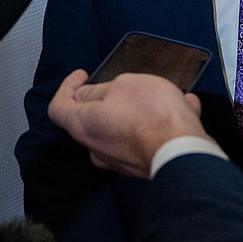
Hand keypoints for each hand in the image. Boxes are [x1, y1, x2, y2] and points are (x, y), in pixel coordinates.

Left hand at [48, 69, 212, 178]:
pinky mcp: (142, 166)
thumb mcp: (124, 84)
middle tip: (124, 84)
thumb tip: (88, 96)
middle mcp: (96, 148)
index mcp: (84, 125)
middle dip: (106, 99)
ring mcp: (119, 160)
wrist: (183, 153)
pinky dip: (159, 124)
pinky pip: (147, 139)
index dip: (67, 87)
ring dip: (139, 111)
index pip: (58, 107)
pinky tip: (184, 110)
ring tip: (166, 95)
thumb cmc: (151, 115)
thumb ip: (100, 89)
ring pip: (122, 129)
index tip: (83, 75)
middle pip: (91, 120)